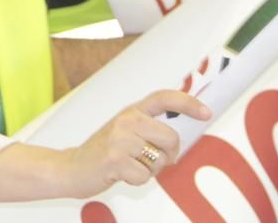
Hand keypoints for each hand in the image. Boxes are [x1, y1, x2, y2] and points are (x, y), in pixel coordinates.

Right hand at [61, 89, 210, 196]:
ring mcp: (119, 139)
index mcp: (131, 111)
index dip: (188, 103)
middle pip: (171, 137)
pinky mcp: (114, 159)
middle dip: (169, 154)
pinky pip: (145, 176)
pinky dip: (137, 181)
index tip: (206, 112)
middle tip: (152, 160)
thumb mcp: (125, 132)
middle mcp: (126, 121)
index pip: (164, 97)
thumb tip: (179, 138)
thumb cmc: (104, 153)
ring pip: (159, 159)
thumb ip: (149, 129)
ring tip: (130, 166)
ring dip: (150, 170)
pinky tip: (120, 174)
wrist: (71, 167)